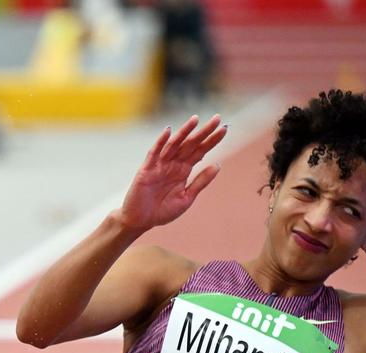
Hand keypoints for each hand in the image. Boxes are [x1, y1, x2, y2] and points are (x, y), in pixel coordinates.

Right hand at [115, 114, 226, 231]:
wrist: (141, 221)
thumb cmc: (162, 211)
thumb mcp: (186, 198)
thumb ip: (201, 182)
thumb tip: (218, 165)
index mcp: (184, 170)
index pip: (200, 151)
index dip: (212, 140)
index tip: (225, 129)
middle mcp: (173, 164)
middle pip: (190, 144)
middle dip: (203, 132)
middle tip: (217, 118)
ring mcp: (160, 165)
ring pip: (174, 145)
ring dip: (184, 132)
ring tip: (196, 120)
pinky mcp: (146, 169)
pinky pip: (154, 153)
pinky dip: (161, 142)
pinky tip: (169, 131)